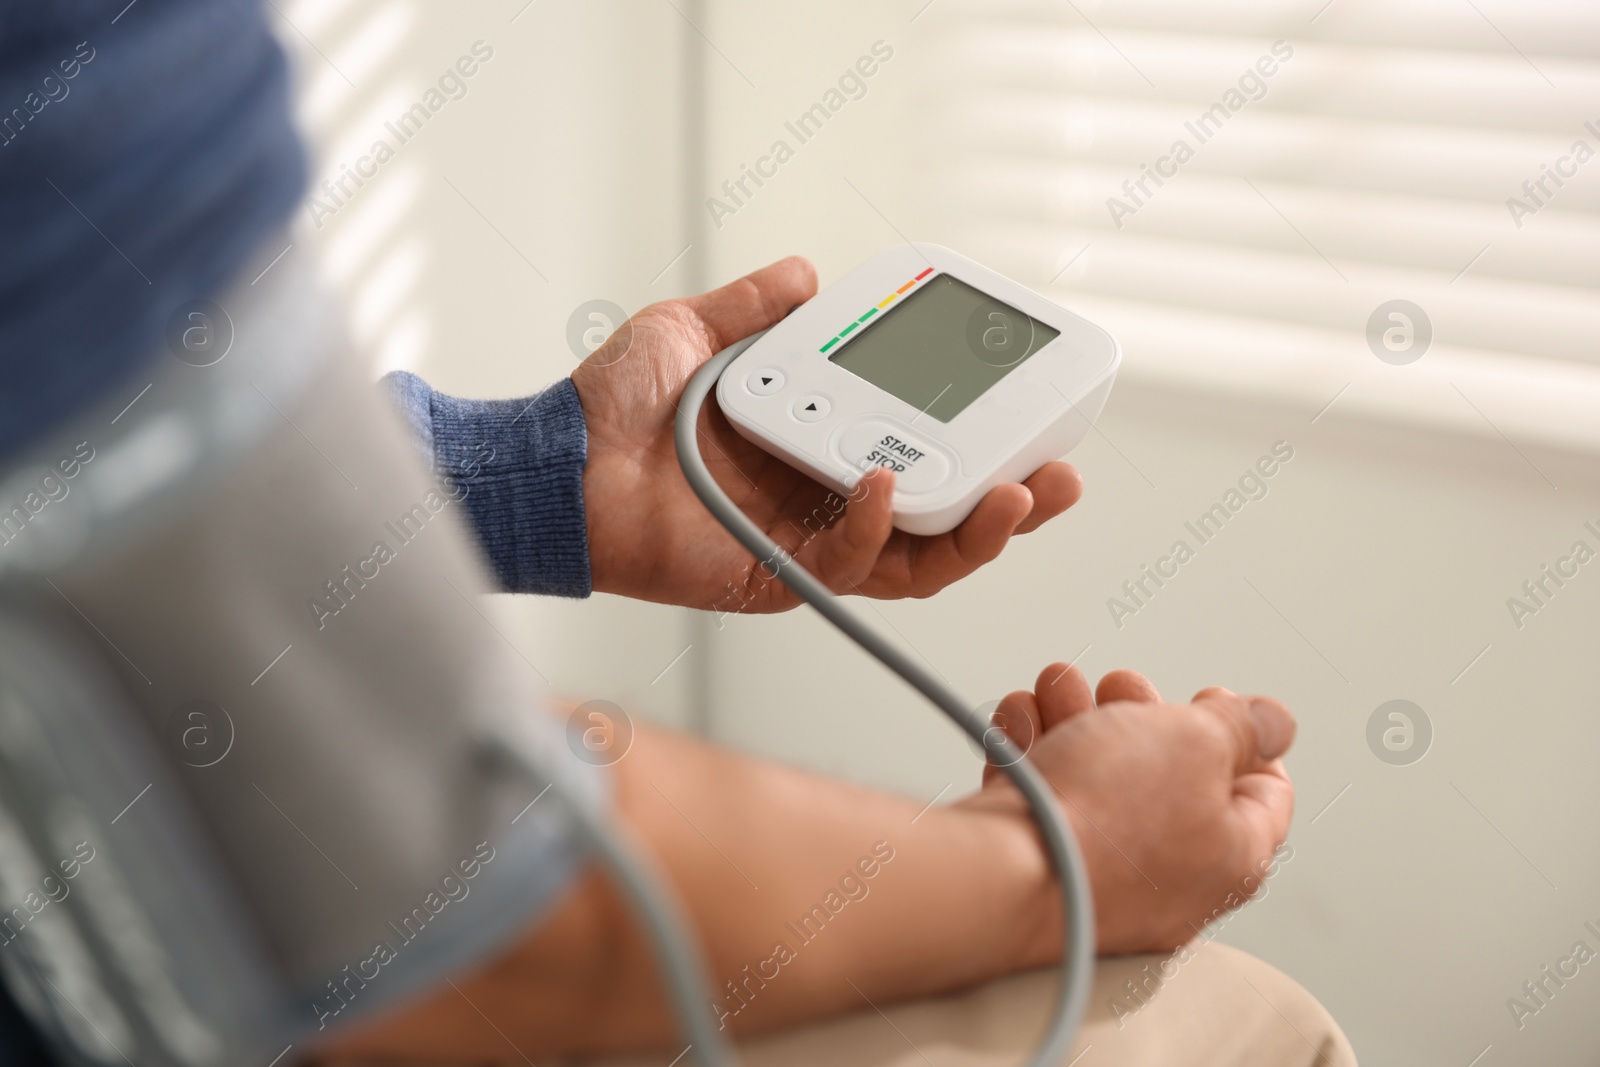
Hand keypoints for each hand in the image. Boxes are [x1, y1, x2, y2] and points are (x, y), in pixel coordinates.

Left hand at [570, 256, 1083, 611]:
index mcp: (815, 447)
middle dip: (1009, 501)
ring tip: (1019, 494)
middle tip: (1058, 473)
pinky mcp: (776, 577)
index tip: (1028, 410)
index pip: (918, 450)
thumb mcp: (692, 331)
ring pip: (916, 558)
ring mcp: (804, 544)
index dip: (977, 441)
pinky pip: (845, 562)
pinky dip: (872, 527)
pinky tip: (881, 481)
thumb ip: (754, 308)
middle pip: (939, 517)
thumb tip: (807, 273)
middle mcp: (821, 502)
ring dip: (973, 531)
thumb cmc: (611, 407)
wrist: (555, 465)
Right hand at [959, 664, 1294, 955]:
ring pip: (1100, 780)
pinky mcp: (1041, 873)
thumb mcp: (1196, 741)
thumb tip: (1275, 723)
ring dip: (1078, 718)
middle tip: (1118, 685)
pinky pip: (1046, 802)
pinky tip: (1022, 720)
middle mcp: (1172, 880)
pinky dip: (1034, 753)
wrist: (999, 874)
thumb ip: (1242, 724)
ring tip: (1056, 687)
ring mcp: (1102, 881)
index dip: (1244, 733)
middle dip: (1139, 713)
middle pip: (1170, 776)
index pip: (1265, 790)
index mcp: (1232, 855)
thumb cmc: (1102, 818)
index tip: (1209, 700)